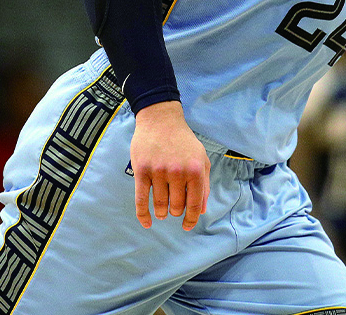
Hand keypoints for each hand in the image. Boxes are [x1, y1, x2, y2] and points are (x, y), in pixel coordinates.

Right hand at [131, 101, 209, 230]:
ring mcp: (158, 171)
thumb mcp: (201, 158)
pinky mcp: (141, 170)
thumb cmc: (183, 140)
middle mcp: (177, 172)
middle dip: (176, 211)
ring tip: (162, 212)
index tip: (187, 226)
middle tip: (173, 208)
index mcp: (195, 170)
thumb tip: (201, 210)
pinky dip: (143, 214)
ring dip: (162, 212)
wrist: (160, 119)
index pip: (194, 204)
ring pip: (160, 204)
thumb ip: (204, 184)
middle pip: (176, 205)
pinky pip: (141, 199)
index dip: (191, 219)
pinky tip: (147, 223)